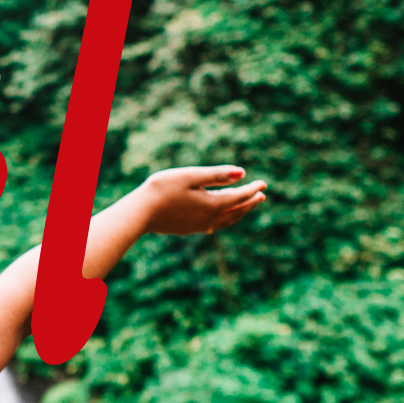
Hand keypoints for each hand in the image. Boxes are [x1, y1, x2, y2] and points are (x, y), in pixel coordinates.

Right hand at [135, 165, 267, 236]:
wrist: (140, 213)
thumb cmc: (162, 190)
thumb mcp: (190, 176)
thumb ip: (216, 175)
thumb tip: (242, 173)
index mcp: (212, 204)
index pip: (239, 196)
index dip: (252, 189)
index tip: (263, 183)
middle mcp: (209, 218)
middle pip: (236, 210)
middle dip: (250, 202)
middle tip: (261, 195)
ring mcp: (199, 226)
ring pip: (227, 221)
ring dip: (240, 213)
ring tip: (247, 207)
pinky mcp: (189, 229)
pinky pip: (215, 226)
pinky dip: (225, 220)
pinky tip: (221, 218)